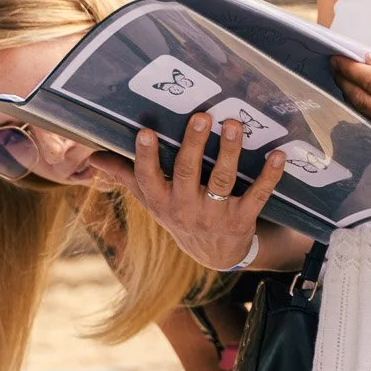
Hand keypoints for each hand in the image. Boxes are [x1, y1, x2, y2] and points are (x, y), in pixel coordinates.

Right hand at [88, 114, 285, 270]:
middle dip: (194, 144)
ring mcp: (215, 214)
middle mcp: (186, 208)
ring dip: (229, 151)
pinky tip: (278, 155)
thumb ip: (126, 176)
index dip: (146, 157)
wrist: (215, 255)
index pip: (148, 178)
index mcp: (162, 201)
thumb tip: (92, 157)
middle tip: (202, 116)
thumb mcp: (151, 200)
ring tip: (234, 124)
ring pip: (222, 179)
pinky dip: (269, 175)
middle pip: (187, 173)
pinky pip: (258, 194)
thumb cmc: (179, 215)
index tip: (145, 132)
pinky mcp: (243, 218)